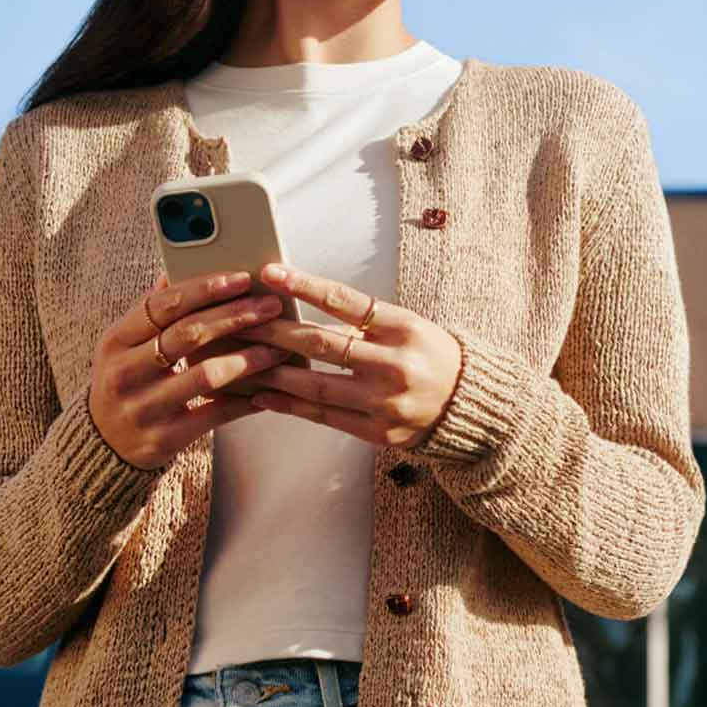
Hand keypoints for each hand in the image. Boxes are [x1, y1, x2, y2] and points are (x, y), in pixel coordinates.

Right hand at [86, 269, 299, 469]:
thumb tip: (176, 265)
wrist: (104, 444)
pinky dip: (244, 400)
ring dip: (248, 358)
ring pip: (206, 374)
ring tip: (278, 348)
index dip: (206, 288)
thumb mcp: (124, 345)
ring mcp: (144, 408)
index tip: (242, 278)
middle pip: (188, 334)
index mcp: (115, 340)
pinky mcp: (165, 438)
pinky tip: (267, 389)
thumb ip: (152, 311)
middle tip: (270, 308)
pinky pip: (214, 414)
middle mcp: (125, 373)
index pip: (164, 304)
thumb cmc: (125, 382)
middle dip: (235, 316)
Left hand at [227, 260, 463, 448]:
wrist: (469, 406)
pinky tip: (263, 396)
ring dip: (272, 372)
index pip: (345, 301)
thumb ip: (364, 321)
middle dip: (273, 331)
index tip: (270, 273)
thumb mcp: (408, 327)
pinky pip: (324, 417)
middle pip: (322, 344)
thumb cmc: (431, 357)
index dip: (304, 285)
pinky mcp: (378, 433)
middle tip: (238, 320)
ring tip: (239, 360)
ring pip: (315, 385)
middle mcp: (394, 365)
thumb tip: (304, 308)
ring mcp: (385, 403)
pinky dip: (290, 406)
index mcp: (403, 328)